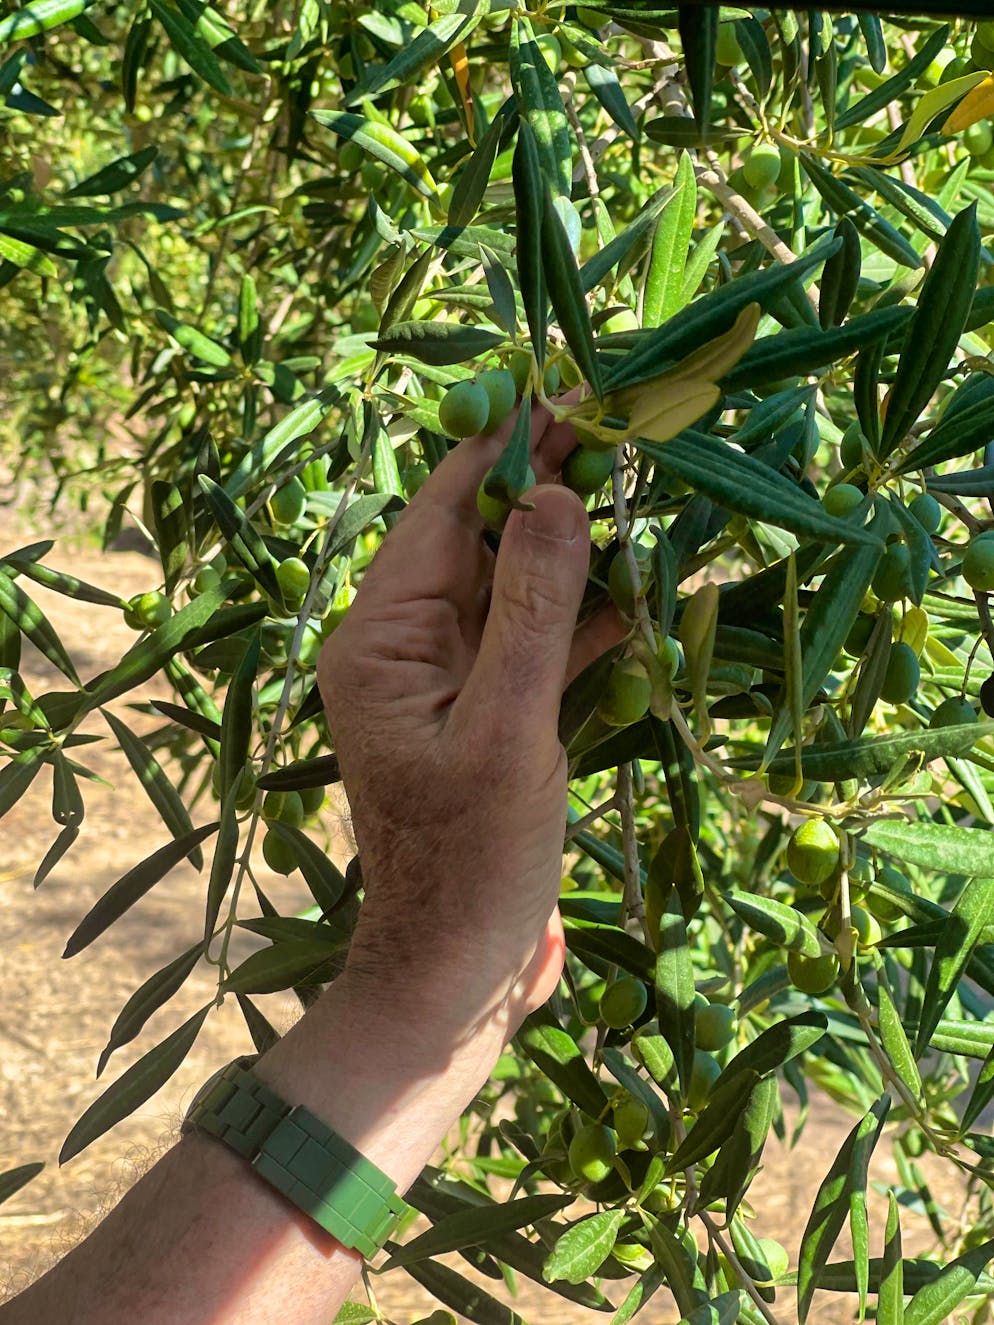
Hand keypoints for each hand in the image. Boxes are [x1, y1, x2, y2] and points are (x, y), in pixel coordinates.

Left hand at [317, 404, 623, 1044]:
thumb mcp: (506, 728)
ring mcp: (449, 679)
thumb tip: (553, 491)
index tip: (575, 397)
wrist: (457, 968)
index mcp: (381, 636)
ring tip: (648, 498)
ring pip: (517, 588)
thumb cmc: (474, 858)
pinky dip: (586, 617)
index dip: (506, 449)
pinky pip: (536, 641)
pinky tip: (644, 591)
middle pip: (481, 540)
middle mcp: (406, 644)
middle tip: (628, 439)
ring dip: (578, 552)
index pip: (443, 511)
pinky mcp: (489, 712)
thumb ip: (533, 609)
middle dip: (550, 490)